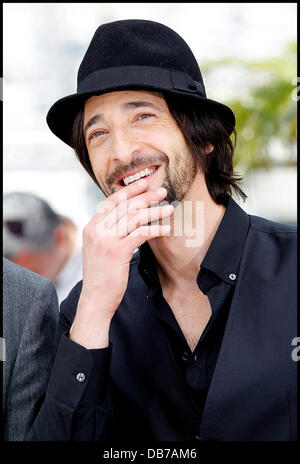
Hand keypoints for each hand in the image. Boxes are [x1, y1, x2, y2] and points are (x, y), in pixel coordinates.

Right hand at [70, 178, 173, 347]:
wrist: (95, 299)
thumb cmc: (101, 276)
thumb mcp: (99, 249)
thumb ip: (107, 233)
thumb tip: (125, 220)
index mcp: (91, 227)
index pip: (111, 202)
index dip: (129, 191)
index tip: (144, 183)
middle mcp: (96, 230)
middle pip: (125, 206)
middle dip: (145, 196)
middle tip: (162, 191)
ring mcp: (106, 240)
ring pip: (134, 217)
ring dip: (154, 211)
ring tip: (169, 208)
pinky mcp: (117, 251)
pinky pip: (140, 234)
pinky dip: (155, 229)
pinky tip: (166, 228)